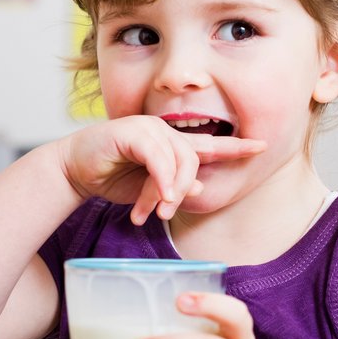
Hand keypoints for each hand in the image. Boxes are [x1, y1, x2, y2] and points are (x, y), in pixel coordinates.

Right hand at [57, 115, 265, 224]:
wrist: (75, 170)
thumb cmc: (112, 177)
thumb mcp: (150, 190)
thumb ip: (174, 188)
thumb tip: (197, 188)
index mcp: (174, 145)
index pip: (212, 144)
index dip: (237, 147)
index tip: (262, 147)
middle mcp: (165, 131)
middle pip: (196, 157)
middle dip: (185, 188)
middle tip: (165, 211)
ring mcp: (149, 128)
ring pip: (178, 158)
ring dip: (169, 189)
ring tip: (155, 209)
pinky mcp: (132, 131)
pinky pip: (158, 156)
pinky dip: (160, 178)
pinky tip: (157, 195)